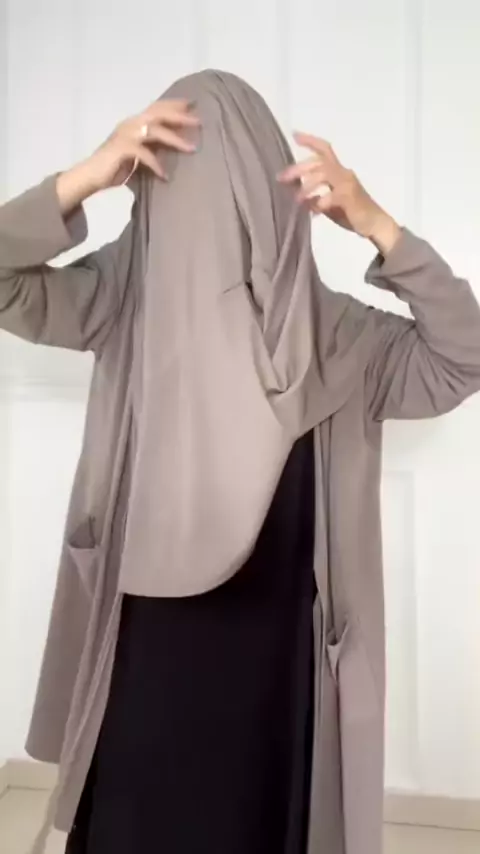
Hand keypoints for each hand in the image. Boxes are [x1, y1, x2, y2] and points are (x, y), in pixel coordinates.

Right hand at [57, 99, 199, 214]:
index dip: (174, 104)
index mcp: (134, 123)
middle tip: (199, 122)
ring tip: (192, 149)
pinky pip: (144, 154)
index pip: (156, 108)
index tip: (193, 104)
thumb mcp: (137, 153)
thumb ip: (151, 146)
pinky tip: (165, 176)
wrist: (90, 176)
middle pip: (158, 114)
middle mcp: (130, 124)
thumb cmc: (114, 167)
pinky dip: (157, 164)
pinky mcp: (122, 149)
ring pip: (155, 131)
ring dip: (175, 139)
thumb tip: (171, 147)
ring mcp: (125, 135)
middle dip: (180, 116)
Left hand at [277, 132, 400, 255]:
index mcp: (339, 172)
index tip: (295, 134)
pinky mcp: (350, 197)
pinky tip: (313, 212)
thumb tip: (294, 192)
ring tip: (297, 199)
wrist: (375, 225)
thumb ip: (313, 196)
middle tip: (282, 178)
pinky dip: (320, 202)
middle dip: (299, 168)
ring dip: (307, 185)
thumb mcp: (328, 204)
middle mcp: (344, 173)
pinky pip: (331, 195)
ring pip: (324, 174)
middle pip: (319, 161)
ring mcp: (348, 183)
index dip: (310, 141)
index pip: (325, 149)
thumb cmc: (352, 213)